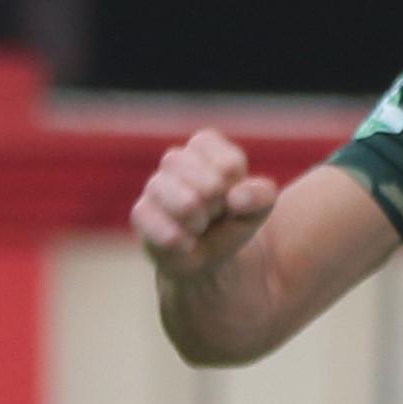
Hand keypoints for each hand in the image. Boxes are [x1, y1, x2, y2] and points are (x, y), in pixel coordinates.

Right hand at [134, 128, 277, 272]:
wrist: (206, 257)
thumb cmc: (231, 222)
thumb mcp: (258, 208)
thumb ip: (261, 195)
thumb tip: (235, 197)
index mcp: (205, 146)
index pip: (229, 165)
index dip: (237, 190)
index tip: (232, 197)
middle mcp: (175, 159)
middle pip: (211, 186)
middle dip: (219, 209)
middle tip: (213, 215)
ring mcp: (154, 185)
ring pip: (187, 206)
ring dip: (201, 225)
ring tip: (199, 227)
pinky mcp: (140, 213)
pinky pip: (167, 232)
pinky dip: (184, 244)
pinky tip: (186, 243)